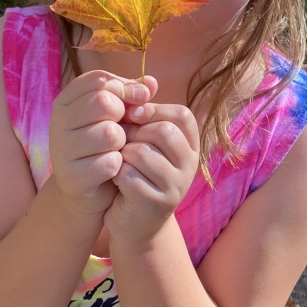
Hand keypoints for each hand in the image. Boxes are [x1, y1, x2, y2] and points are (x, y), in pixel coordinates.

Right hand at [49, 71, 153, 216]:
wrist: (89, 191)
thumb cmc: (105, 146)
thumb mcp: (117, 116)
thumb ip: (132, 95)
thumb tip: (151, 83)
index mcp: (66, 101)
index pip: (99, 80)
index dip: (124, 87)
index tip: (140, 99)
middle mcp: (58, 122)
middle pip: (104, 102)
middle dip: (123, 116)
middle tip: (123, 130)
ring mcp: (61, 150)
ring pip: (109, 133)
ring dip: (122, 143)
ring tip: (116, 150)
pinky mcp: (71, 177)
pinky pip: (110, 162)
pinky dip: (119, 166)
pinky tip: (112, 170)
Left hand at [105, 97, 199, 241]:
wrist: (135, 224)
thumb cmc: (138, 174)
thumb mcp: (146, 142)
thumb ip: (145, 115)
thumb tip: (145, 82)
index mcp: (191, 146)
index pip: (182, 115)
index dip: (152, 111)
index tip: (132, 119)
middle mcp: (190, 165)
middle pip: (163, 131)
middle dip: (134, 133)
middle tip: (121, 142)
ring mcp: (177, 186)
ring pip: (142, 153)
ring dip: (123, 155)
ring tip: (119, 161)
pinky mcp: (157, 205)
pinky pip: (130, 177)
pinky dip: (116, 174)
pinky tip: (116, 180)